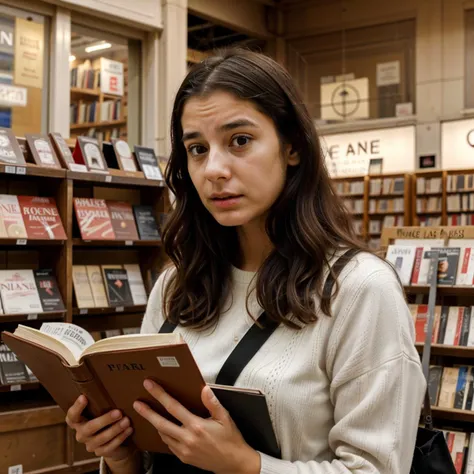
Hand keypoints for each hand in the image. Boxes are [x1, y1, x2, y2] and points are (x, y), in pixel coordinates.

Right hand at [66, 395, 136, 468]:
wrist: (112, 440)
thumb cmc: (105, 417)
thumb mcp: (101, 410)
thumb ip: (100, 402)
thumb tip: (112, 384)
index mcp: (78, 421)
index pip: (72, 416)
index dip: (76, 408)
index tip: (84, 397)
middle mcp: (81, 434)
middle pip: (89, 428)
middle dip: (104, 420)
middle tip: (118, 412)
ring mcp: (90, 445)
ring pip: (101, 438)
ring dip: (115, 429)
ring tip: (127, 421)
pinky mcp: (100, 452)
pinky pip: (110, 446)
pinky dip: (121, 437)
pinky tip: (129, 429)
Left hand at [133, 380, 260, 473]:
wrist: (234, 463)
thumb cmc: (230, 439)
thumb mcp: (225, 418)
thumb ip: (212, 403)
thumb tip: (204, 389)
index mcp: (196, 426)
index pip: (173, 407)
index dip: (160, 395)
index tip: (150, 386)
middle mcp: (187, 439)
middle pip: (161, 423)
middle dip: (147, 412)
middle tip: (137, 403)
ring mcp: (184, 450)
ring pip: (163, 435)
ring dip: (154, 424)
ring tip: (148, 414)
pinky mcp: (184, 458)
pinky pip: (169, 444)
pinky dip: (164, 434)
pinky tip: (164, 428)